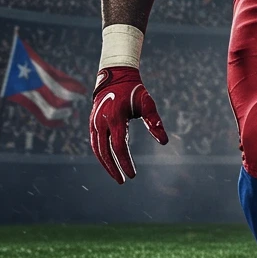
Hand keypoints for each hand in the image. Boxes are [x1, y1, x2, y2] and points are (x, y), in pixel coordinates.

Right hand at [89, 67, 167, 183]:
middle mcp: (101, 121)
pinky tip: (110, 163)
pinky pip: (95, 143)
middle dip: (113, 168)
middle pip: (105, 151)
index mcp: (115, 117)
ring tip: (117, 176)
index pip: (118, 146)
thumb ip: (155, 122)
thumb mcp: (147, 103)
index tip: (132, 175)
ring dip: (106, 164)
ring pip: (97, 149)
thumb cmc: (134, 91)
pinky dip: (101, 155)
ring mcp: (94, 122)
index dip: (125, 162)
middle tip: (123, 181)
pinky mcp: (92, 123)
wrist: (115, 76)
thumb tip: (164, 142)